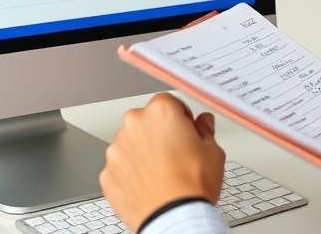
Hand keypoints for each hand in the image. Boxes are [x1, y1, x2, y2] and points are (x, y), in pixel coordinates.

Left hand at [100, 93, 225, 232]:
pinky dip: (130, 173)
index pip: (169, 102)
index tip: (185, 130)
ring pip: (131, 143)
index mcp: (161, 112)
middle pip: (146, 121)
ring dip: (142, 152)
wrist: (173, 218)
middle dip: (159, 133)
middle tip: (175, 154)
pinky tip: (148, 184)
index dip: (180, 117)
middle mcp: (134, 125)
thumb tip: (204, 123)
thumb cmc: (192, 186)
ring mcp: (117, 149)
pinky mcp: (107, 171)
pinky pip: (120, 166)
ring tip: (161, 173)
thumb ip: (205, 130)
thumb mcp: (213, 152)